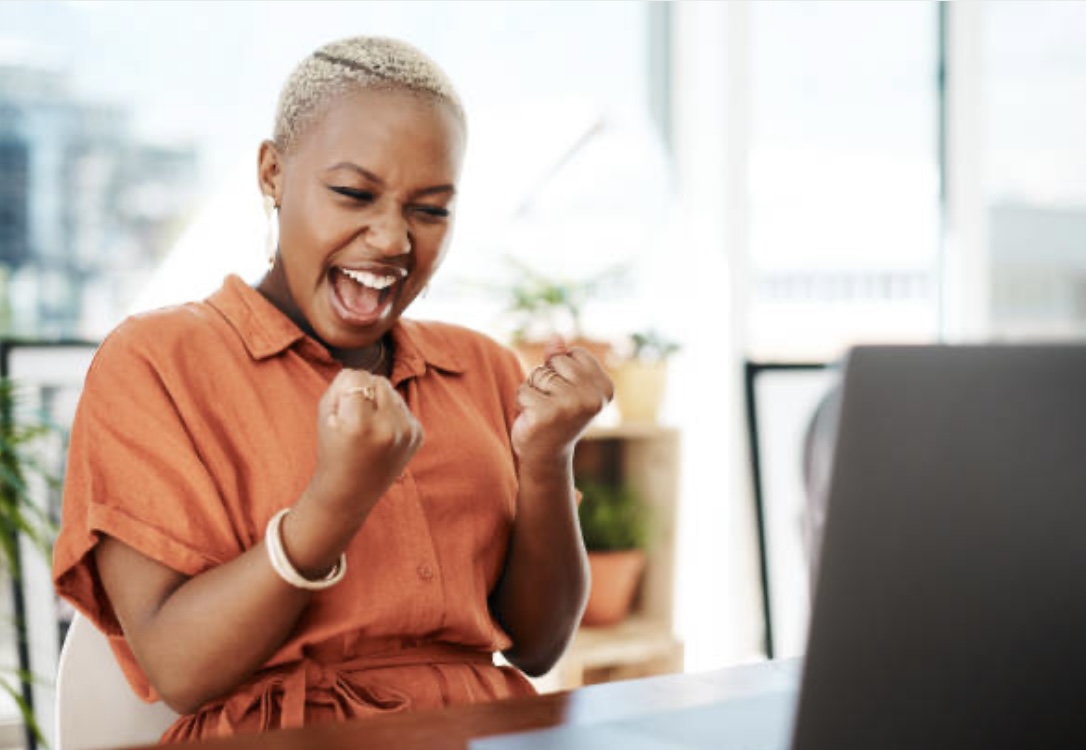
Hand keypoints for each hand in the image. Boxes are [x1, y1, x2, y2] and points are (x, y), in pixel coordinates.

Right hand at [307, 369, 423, 514]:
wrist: (351, 492)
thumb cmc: (332, 450)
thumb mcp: (325, 415)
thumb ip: (341, 384)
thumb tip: (365, 373)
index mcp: (360, 425)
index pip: (357, 376)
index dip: (344, 388)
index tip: (340, 409)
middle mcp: (389, 428)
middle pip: (378, 380)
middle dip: (364, 391)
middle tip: (354, 419)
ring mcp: (407, 433)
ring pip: (392, 391)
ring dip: (379, 401)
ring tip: (367, 428)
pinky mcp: (418, 435)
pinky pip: (403, 406)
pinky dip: (391, 414)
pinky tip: (381, 435)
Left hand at [511, 345, 613, 465]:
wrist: (546, 456)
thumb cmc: (556, 415)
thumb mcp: (565, 384)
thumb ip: (561, 359)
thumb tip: (555, 336)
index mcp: (604, 387)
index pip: (574, 353)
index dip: (563, 370)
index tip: (567, 394)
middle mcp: (592, 398)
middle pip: (555, 361)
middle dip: (546, 379)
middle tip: (552, 404)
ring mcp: (570, 407)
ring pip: (537, 375)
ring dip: (533, 391)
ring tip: (542, 410)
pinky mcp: (546, 415)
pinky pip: (523, 391)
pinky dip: (522, 403)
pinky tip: (532, 419)